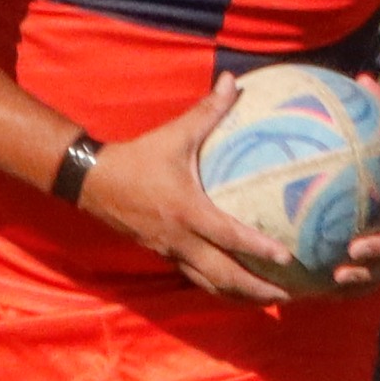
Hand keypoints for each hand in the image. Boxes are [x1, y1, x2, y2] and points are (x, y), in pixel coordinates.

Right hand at [78, 75, 295, 301]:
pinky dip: (218, 286)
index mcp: (188, 212)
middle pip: (224, 277)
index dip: (259, 249)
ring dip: (240, 295)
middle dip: (256, 289)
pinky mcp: (163, 255)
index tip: (288, 259)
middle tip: (287, 296)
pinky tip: (235, 288)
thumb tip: (233, 81)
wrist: (92, 182)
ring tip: (267, 300)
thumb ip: (208, 111)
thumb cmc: (138, 158)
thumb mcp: (175, 134)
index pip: (230, 236)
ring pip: (210, 284)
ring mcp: (171, 252)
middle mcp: (182, 240)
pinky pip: (195, 277)